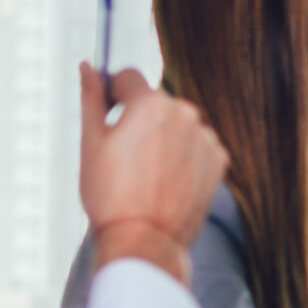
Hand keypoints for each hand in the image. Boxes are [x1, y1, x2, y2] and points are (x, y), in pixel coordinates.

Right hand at [79, 64, 226, 284]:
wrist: (144, 241)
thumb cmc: (110, 195)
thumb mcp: (91, 144)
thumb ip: (91, 99)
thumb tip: (87, 66)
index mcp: (151, 104)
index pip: (129, 77)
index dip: (112, 94)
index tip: (106, 114)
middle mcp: (185, 114)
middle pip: (155, 102)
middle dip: (139, 119)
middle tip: (122, 156)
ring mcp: (206, 137)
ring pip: (177, 125)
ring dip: (163, 138)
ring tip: (145, 174)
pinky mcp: (219, 160)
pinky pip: (196, 147)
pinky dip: (183, 157)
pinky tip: (167, 181)